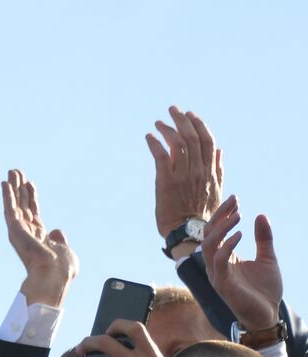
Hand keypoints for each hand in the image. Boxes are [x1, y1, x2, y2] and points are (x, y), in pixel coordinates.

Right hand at [1, 170, 76, 306]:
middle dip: (20, 188)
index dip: (32, 197)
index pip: (34, 212)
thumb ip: (60, 239)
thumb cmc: (62, 269)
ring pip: (15, 204)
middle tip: (16, 171)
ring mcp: (20, 231)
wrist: (55, 276)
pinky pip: (10, 210)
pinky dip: (7, 196)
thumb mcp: (65, 250)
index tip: (30, 183)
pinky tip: (5, 183)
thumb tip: (56, 231)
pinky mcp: (15, 231)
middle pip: (22, 205)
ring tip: (11, 171)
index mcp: (39, 237)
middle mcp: (27, 233)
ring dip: (12, 188)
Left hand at [147, 106, 222, 239]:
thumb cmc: (202, 215)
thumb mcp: (216, 191)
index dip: (199, 124)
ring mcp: (183, 176)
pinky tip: (149, 137)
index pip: (207, 140)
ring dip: (167, 129)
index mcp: (211, 171)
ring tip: (158, 122)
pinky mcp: (166, 182)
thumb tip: (220, 150)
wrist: (188, 234)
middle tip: (173, 110)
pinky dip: (155, 144)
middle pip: (192, 137)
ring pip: (177, 143)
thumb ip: (218, 169)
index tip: (191, 114)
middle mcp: (198, 170)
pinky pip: (161, 156)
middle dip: (182, 120)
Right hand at [202, 195, 282, 332]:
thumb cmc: (265, 290)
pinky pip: (219, 261)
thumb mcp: (268, 258)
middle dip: (219, 216)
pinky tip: (241, 233)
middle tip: (235, 201)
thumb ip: (263, 239)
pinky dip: (228, 245)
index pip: (215, 232)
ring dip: (222, 228)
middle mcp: (216, 265)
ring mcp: (217, 275)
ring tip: (238, 215)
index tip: (237, 200)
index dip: (224, 215)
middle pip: (208, 235)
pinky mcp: (223, 284)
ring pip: (208, 246)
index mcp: (224, 258)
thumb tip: (260, 216)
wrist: (267, 314)